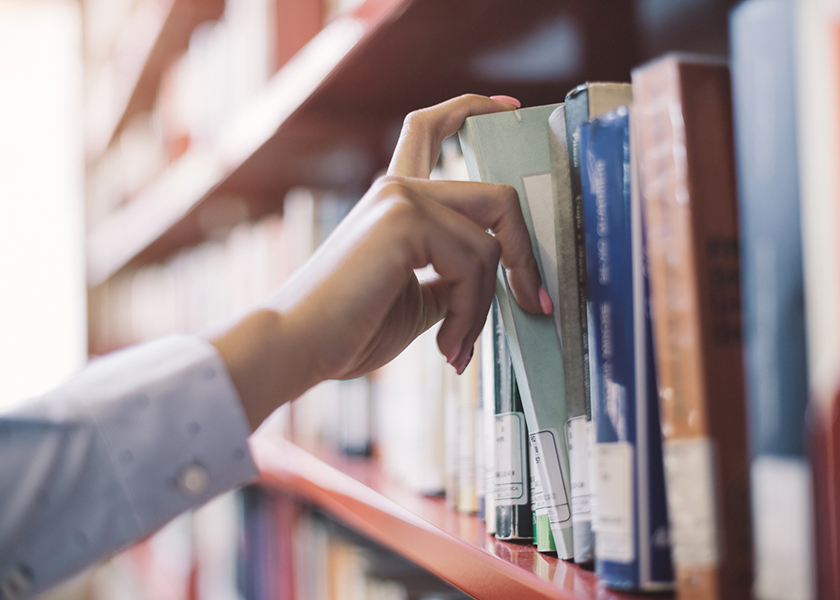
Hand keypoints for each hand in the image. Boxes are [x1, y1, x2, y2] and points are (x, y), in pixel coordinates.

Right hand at [209, 94, 547, 429]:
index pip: (432, 128)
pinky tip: (447, 344)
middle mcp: (398, 187)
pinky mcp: (404, 219)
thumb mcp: (418, 299)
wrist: (298, 347)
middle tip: (532, 301)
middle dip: (524, 255)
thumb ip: (454, 277)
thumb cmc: (348, 330)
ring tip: (458, 345)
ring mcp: (401, 198)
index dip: (474, 109)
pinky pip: (475, 263)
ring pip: (490, 242)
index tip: (509, 107)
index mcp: (395, 200)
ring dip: (486, 306)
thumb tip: (498, 280)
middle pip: (496, 198)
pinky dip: (472, 312)